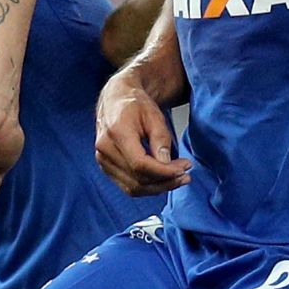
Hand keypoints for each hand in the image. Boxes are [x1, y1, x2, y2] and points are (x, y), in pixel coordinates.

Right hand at [93, 69, 189, 196]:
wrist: (116, 100)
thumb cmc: (135, 104)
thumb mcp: (154, 116)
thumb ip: (161, 140)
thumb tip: (167, 165)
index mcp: (116, 132)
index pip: (140, 164)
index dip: (163, 172)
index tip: (183, 170)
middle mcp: (105, 149)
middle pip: (137, 179)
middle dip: (165, 181)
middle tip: (185, 176)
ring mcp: (103, 160)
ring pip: (133, 188)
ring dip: (158, 188)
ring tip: (177, 179)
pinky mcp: (105, 167)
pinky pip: (128, 186)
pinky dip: (147, 187)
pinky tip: (162, 180)